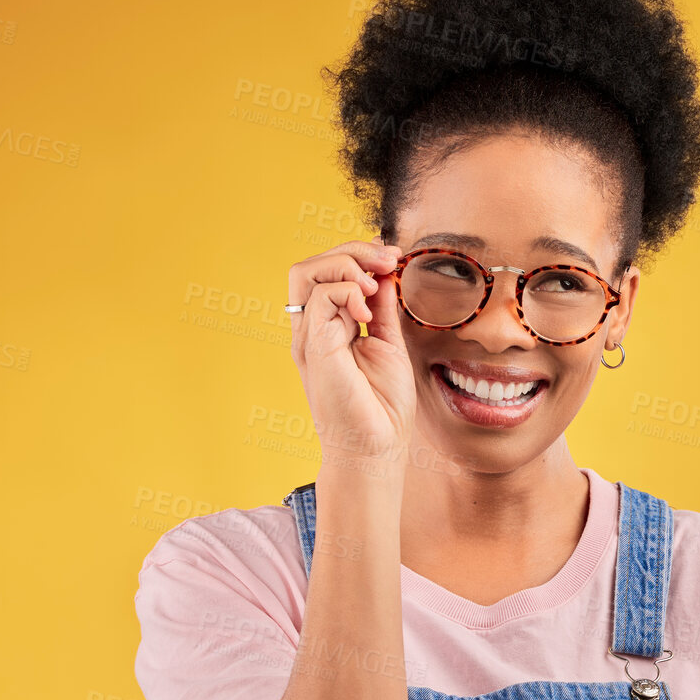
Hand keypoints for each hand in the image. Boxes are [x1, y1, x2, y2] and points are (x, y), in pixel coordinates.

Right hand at [288, 236, 414, 467]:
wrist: (377, 449)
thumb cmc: (382, 407)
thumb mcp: (387, 343)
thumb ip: (381, 309)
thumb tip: (384, 273)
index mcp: (328, 328)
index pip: (327, 272)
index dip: (358, 255)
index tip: (394, 257)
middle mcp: (313, 329)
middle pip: (311, 265)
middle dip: (352, 250)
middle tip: (387, 259)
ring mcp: (309, 338)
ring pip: (305, 272)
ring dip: (346, 264)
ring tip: (373, 285)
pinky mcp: (314, 348)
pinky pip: (319, 298)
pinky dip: (347, 291)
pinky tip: (367, 312)